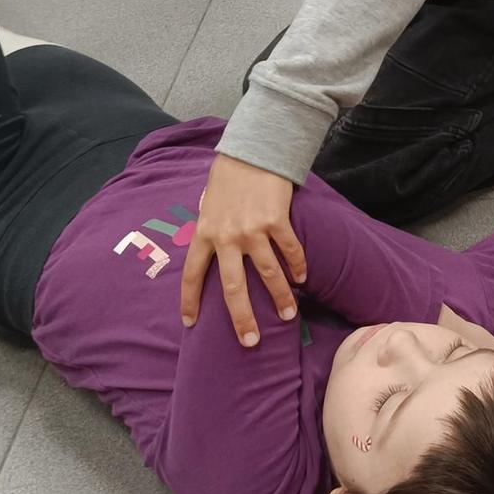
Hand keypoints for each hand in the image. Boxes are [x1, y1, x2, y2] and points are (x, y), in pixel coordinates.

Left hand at [180, 154, 306, 345]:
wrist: (253, 151)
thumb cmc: (229, 178)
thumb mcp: (209, 204)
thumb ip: (210, 229)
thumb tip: (212, 249)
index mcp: (204, 233)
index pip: (192, 275)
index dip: (190, 301)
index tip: (190, 324)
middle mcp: (227, 237)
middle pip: (234, 288)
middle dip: (242, 318)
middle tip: (249, 341)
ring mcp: (253, 230)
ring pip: (268, 274)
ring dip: (279, 298)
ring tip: (287, 315)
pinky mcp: (277, 221)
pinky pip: (290, 251)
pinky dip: (298, 266)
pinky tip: (303, 278)